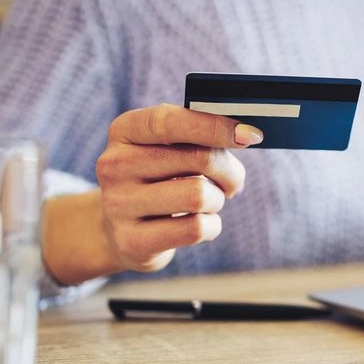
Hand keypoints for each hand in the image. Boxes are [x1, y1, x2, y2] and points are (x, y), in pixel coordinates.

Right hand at [94, 103, 262, 272]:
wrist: (119, 231)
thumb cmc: (157, 180)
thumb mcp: (166, 149)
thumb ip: (197, 136)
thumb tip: (244, 135)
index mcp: (124, 131)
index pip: (170, 121)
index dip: (215, 126)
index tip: (249, 134)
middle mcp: (114, 165)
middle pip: (198, 158)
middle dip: (229, 171)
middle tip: (232, 181)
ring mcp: (119, 205)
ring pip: (200, 195)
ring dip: (218, 200)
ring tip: (208, 202)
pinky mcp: (132, 241)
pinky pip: (195, 228)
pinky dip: (211, 225)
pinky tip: (200, 223)